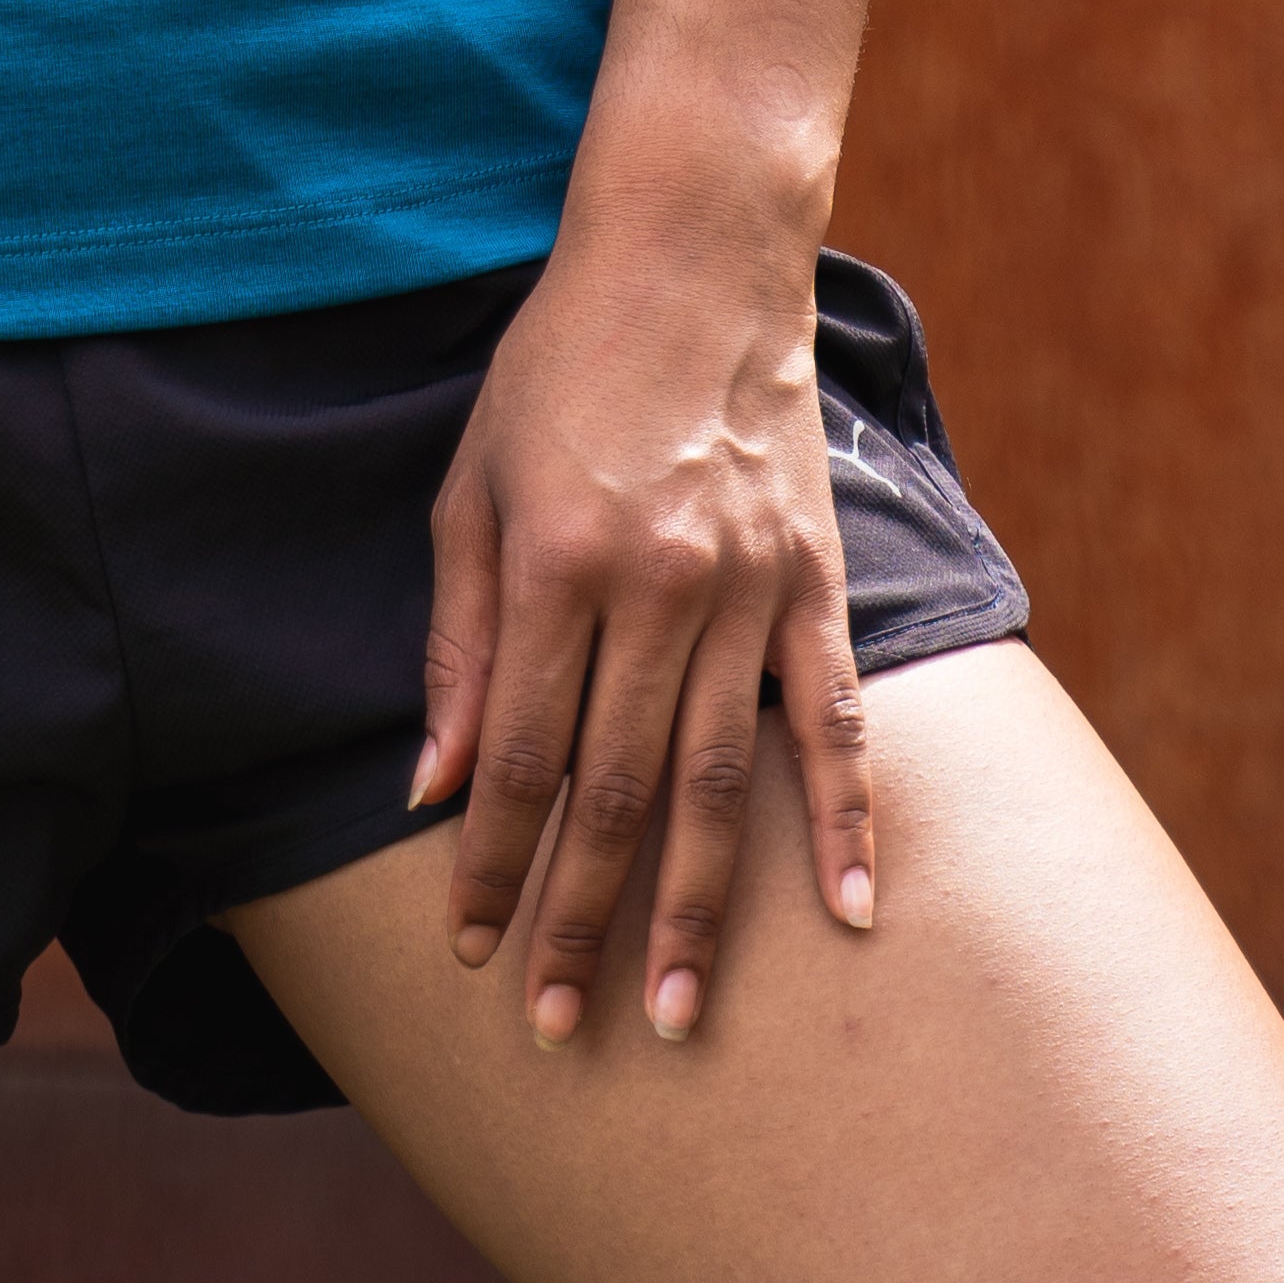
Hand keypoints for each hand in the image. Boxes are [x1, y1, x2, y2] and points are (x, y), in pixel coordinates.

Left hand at [414, 223, 872, 1048]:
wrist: (692, 253)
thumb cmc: (560, 368)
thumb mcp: (471, 486)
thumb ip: (458, 643)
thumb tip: (435, 789)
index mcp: (560, 562)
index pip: (522, 756)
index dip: (494, 866)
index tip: (473, 952)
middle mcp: (660, 585)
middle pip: (615, 791)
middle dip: (582, 921)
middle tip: (561, 1029)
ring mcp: (750, 586)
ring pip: (721, 781)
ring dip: (695, 907)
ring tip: (673, 1014)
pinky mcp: (816, 579)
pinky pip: (837, 721)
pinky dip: (846, 820)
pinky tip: (848, 912)